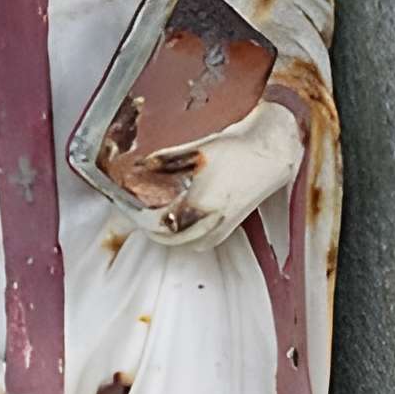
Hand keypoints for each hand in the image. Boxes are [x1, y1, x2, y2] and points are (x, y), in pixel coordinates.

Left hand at [120, 97, 301, 248]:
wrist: (268, 156)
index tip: (126, 204)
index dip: (137, 215)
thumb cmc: (235, 151)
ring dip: (164, 232)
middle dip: (147, 225)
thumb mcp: (194, 151)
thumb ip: (163, 161)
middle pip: (165, 237)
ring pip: (180, 242)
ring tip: (152, 214)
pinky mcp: (226, 230)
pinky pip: (197, 242)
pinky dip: (182, 236)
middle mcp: (208, 223)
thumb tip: (137, 168)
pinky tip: (176, 220)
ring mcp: (218, 230)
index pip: (156, 223)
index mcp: (198, 205)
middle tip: (135, 210)